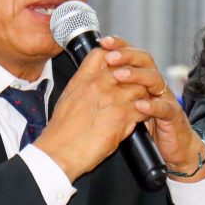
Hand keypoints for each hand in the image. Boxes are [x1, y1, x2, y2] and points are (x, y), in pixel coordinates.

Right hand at [35, 38, 151, 180]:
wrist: (59, 151)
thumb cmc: (62, 131)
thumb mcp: (68, 98)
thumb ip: (84, 86)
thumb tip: (95, 84)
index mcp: (83, 78)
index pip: (103, 53)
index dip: (115, 56)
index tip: (119, 67)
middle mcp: (98, 84)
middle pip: (127, 68)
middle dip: (134, 78)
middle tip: (134, 89)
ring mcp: (112, 98)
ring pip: (140, 87)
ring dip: (142, 96)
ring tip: (138, 106)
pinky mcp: (122, 116)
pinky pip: (143, 108)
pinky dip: (145, 113)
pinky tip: (139, 119)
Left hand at [101, 36, 204, 183]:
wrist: (171, 149)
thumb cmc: (144, 126)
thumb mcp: (125, 105)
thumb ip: (113, 90)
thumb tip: (89, 77)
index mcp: (142, 78)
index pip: (131, 55)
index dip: (119, 46)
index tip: (104, 41)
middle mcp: (154, 84)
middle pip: (145, 60)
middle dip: (127, 55)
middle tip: (111, 56)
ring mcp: (165, 98)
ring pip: (155, 79)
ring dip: (136, 75)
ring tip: (119, 76)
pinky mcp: (173, 116)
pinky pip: (164, 108)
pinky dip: (152, 106)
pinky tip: (139, 105)